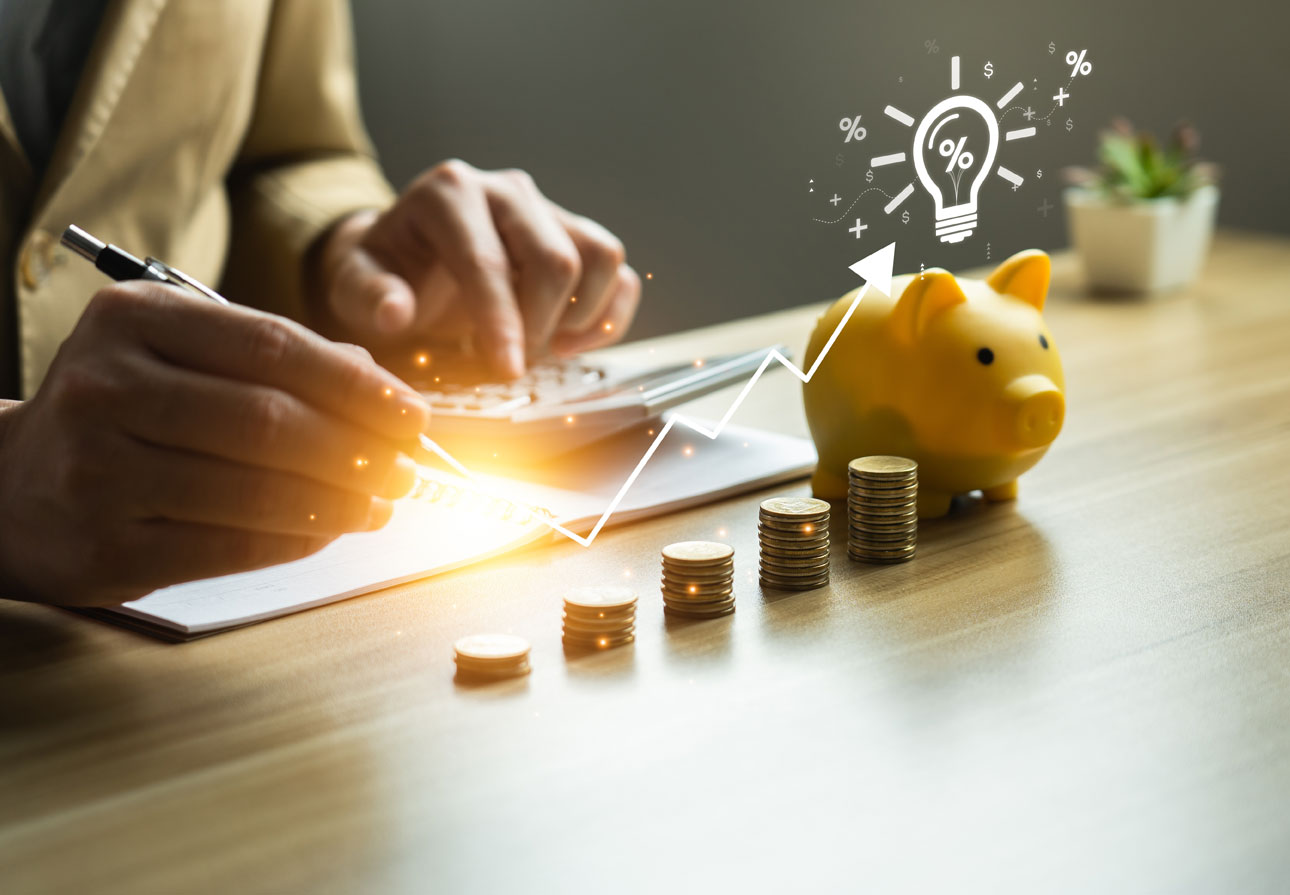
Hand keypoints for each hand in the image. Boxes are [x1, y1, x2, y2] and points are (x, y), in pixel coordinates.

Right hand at [0, 282, 431, 606]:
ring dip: (338, 502)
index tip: (412, 415)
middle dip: (357, 450)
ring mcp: (98, 469)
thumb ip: (274, 359)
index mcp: (135, 319)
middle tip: (408, 468)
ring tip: (381, 503)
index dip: (357, 386)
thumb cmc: (123, 412)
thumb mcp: (181, 355)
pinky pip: (229, 547)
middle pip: (269, 420)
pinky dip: (296, 541)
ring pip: (255, 489)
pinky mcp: (106, 545)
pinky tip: (331, 532)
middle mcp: (108, 386)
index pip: (273, 346)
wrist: (11, 487)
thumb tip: (376, 382)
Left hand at [310, 160, 641, 377]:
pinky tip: (572, 343)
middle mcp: (506, 191)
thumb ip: (368, 295)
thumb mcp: (355, 283)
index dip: (501, 321)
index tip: (507, 371)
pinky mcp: (576, 235)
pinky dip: (607, 316)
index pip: (487, 260)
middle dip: (539, 325)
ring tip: (545, 349)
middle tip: (510, 363)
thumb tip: (395, 311)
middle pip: (555, 259)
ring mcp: (548, 209)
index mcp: (448, 193)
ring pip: (599, 257)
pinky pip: (619, 272)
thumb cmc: (387, 272)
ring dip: (580, 317)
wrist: (411, 257)